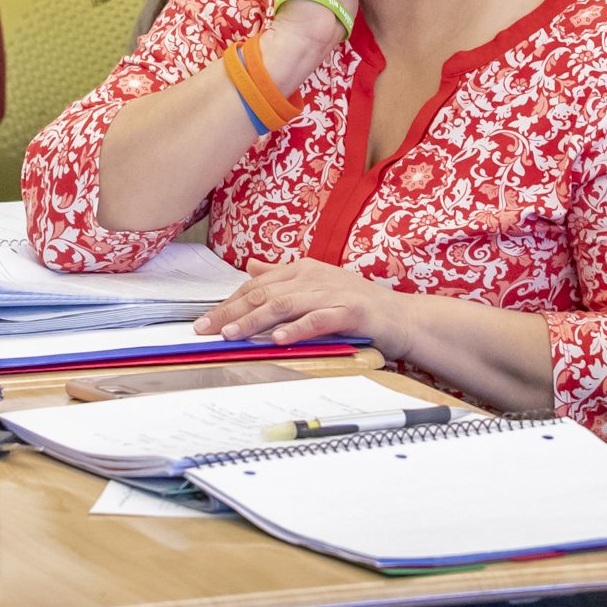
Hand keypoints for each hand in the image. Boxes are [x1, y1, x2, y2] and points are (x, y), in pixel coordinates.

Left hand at [193, 258, 411, 354]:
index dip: (229, 303)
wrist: (400, 317)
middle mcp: (313, 277)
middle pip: (264, 294)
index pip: (256, 286)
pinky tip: (277, 339)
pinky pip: (317, 320)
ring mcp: (332, 293)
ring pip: (285, 305)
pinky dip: (296, 329)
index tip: (205, 321)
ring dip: (255, 320)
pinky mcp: (350, 312)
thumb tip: (250, 267)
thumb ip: (282, 277)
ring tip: (232, 334)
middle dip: (231, 312)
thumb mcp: (315, 286)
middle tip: (206, 329)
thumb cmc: (356, 304)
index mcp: (302, 270)